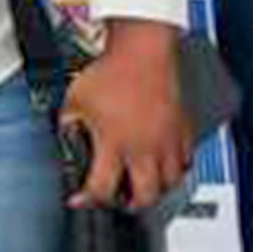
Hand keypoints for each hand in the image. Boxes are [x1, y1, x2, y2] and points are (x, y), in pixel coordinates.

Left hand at [59, 22, 195, 209]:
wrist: (142, 47)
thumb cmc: (112, 69)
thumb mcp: (75, 100)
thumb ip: (68, 125)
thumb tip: (65, 140)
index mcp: (115, 143)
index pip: (101, 189)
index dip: (86, 200)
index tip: (79, 198)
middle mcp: (144, 147)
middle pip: (144, 197)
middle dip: (127, 204)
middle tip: (117, 198)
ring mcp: (167, 140)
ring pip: (170, 183)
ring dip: (155, 189)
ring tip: (142, 185)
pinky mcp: (183, 128)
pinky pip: (187, 160)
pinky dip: (176, 168)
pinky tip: (164, 164)